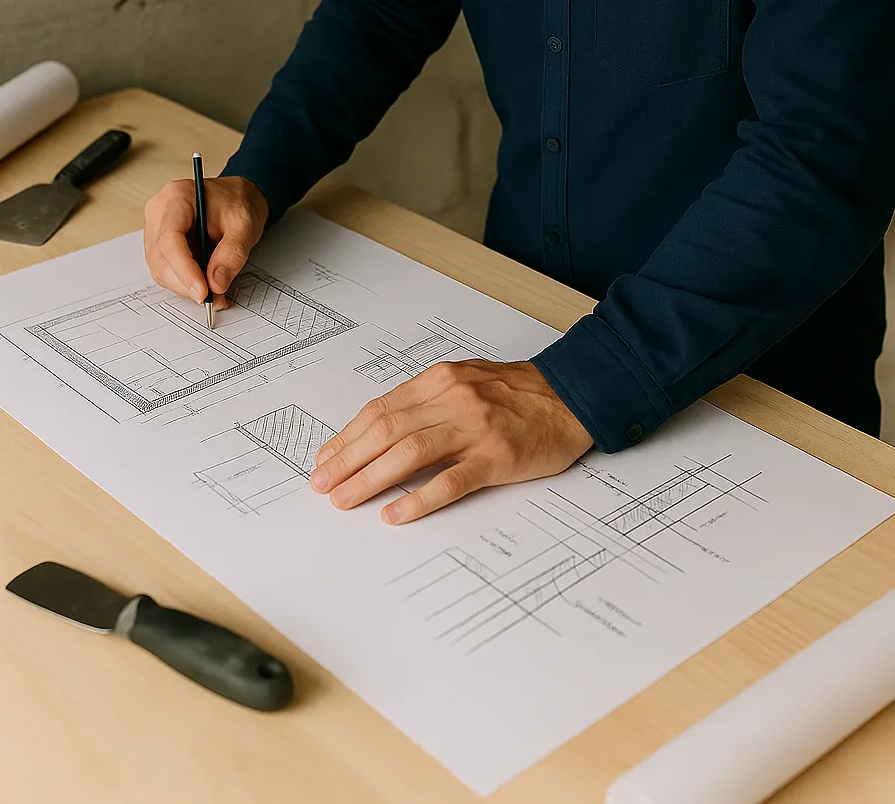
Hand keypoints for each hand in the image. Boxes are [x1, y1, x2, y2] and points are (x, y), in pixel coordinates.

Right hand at [144, 174, 267, 309]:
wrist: (236, 198)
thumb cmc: (238, 202)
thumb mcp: (245, 224)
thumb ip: (232, 254)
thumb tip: (216, 284)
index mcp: (176, 197)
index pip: (170, 239)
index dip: (185, 270)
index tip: (203, 292)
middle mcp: (159, 212)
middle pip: (161, 258)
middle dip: (187, 283)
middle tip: (215, 297)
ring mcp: (155, 228)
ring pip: (160, 269)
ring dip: (186, 287)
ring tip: (214, 292)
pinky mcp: (159, 244)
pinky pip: (165, 270)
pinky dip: (185, 283)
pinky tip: (204, 284)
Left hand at [309, 359, 592, 523]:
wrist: (572, 395)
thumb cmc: (516, 393)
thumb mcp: (464, 382)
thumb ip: (425, 402)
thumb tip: (379, 432)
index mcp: (439, 381)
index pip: (380, 410)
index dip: (347, 437)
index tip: (325, 461)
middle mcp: (452, 399)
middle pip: (386, 431)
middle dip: (348, 460)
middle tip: (322, 486)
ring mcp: (474, 428)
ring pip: (409, 453)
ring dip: (370, 479)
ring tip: (345, 500)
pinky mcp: (497, 456)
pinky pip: (450, 481)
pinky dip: (418, 498)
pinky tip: (395, 513)